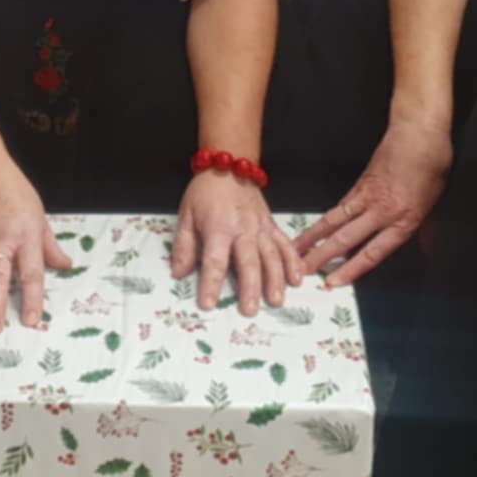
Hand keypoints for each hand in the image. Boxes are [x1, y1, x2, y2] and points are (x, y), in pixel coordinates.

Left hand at [173, 172, 297, 314]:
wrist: (229, 166)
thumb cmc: (204, 193)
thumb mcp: (186, 215)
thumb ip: (183, 246)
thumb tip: (179, 273)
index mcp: (217, 227)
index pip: (214, 260)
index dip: (211, 283)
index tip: (208, 304)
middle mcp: (242, 228)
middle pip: (248, 261)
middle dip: (250, 287)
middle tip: (250, 310)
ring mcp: (260, 227)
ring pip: (271, 255)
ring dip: (275, 279)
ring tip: (277, 300)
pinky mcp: (271, 225)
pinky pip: (285, 244)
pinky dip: (293, 261)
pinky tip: (297, 278)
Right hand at [293, 116, 452, 286]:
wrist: (418, 131)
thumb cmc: (431, 164)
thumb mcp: (436, 202)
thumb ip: (427, 230)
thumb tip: (428, 248)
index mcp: (403, 220)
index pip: (373, 253)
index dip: (352, 270)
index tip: (336, 283)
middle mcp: (380, 211)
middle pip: (345, 239)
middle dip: (322, 258)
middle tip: (304, 271)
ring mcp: (367, 196)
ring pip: (335, 222)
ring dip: (314, 238)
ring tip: (296, 250)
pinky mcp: (360, 184)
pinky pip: (340, 206)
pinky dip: (325, 220)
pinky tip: (316, 228)